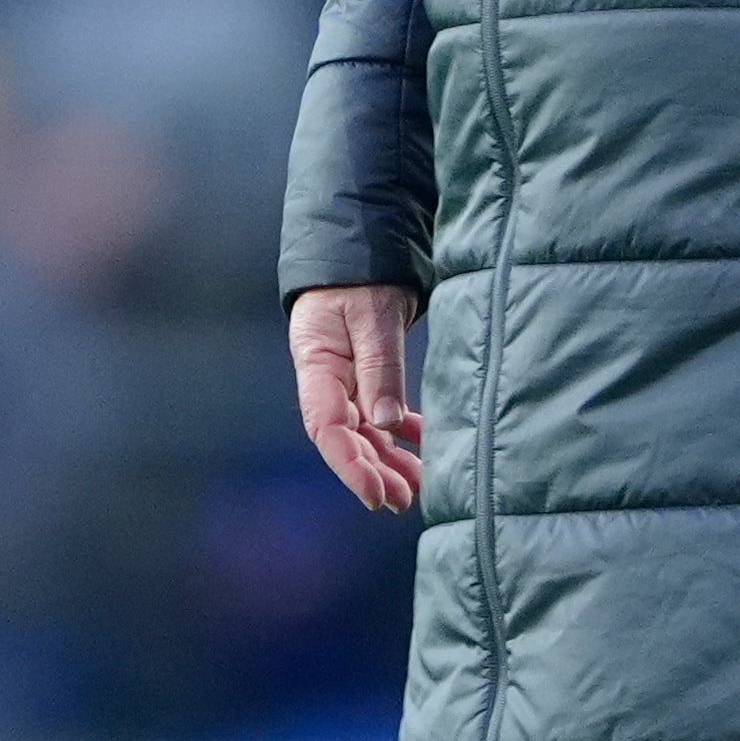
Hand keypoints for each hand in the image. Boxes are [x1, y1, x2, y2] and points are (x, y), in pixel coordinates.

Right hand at [291, 282, 425, 512]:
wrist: (360, 239)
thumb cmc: (361, 272)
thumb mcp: (372, 315)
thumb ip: (379, 367)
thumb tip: (388, 424)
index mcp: (317, 364)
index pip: (327, 428)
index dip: (350, 466)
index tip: (377, 494)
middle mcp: (326, 378)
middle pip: (346, 437)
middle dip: (373, 472)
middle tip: (404, 501)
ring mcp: (344, 378)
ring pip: (365, 430)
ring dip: (388, 460)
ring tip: (417, 487)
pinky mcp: (364, 373)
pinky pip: (380, 413)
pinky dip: (401, 433)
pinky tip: (422, 447)